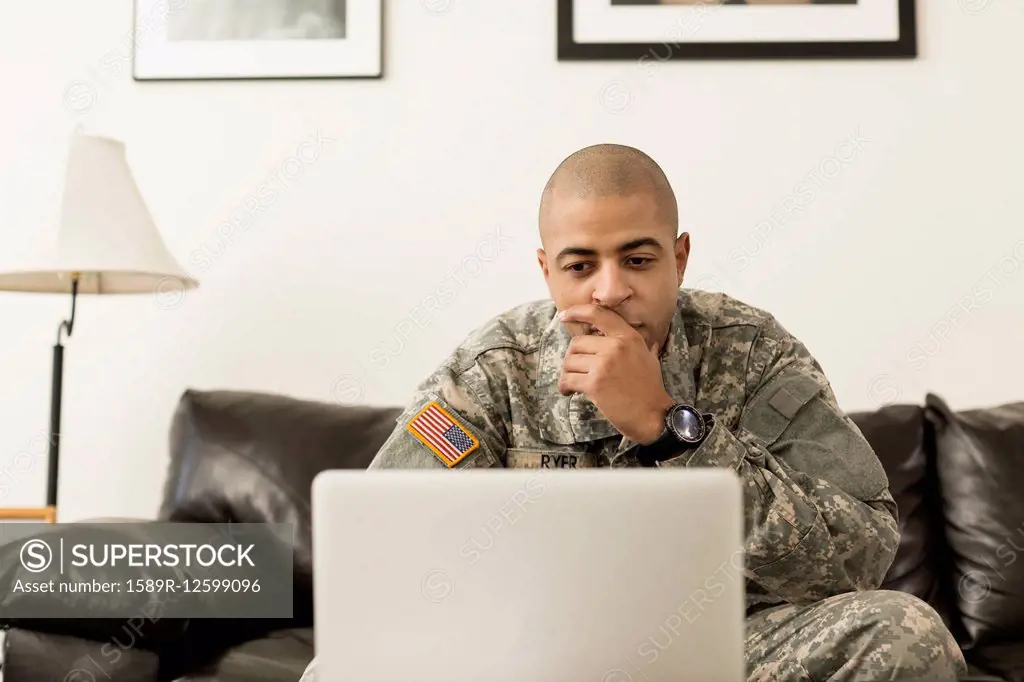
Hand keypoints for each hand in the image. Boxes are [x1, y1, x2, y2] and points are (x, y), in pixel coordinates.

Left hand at [557, 304, 674, 443]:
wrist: (654, 416)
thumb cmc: (650, 388)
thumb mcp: (648, 358)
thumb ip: (638, 345)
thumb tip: (646, 337)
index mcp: (628, 337)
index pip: (599, 314)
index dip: (577, 312)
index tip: (564, 316)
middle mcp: (616, 346)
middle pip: (577, 343)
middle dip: (573, 358)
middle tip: (577, 371)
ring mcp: (604, 364)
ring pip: (569, 361)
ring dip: (568, 373)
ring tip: (574, 383)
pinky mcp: (595, 384)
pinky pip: (567, 379)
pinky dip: (564, 386)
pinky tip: (569, 392)